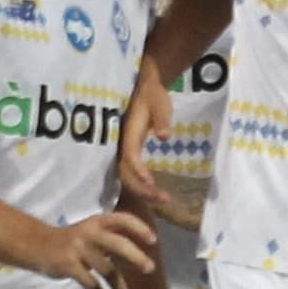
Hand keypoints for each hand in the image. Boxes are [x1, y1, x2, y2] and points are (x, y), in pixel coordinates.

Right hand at [30, 210, 155, 288]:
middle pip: (118, 244)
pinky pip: (90, 282)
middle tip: (150, 268)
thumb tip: (138, 250)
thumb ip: (110, 237)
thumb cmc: (70, 240)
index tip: (153, 240)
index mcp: (96, 222)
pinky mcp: (69, 266)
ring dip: (118, 283)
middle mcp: (89, 233)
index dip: (139, 228)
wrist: (37, 245)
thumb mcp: (90, 232)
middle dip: (136, 257)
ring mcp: (78, 249)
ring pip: (106, 268)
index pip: (122, 219)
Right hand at [116, 61, 176, 209]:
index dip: (138, 170)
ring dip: (144, 191)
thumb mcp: (160, 104)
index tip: (151, 182)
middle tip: (164, 199)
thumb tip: (164, 136)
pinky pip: (132, 174)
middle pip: (126, 173)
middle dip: (143, 189)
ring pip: (128, 177)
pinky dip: (142, 186)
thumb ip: (162, 119)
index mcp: (128, 133)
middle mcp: (123, 146)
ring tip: (164, 200)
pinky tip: (156, 194)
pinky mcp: (130, 155)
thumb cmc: (153, 95)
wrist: (146, 88)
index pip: (130, 155)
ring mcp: (125, 151)